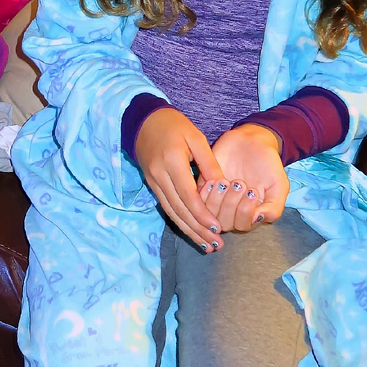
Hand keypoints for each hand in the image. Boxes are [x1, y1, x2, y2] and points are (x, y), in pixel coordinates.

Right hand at [134, 108, 225, 250]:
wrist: (144, 121)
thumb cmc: (174, 125)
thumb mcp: (195, 137)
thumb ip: (209, 162)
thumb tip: (222, 187)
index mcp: (172, 162)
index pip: (188, 195)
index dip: (202, 214)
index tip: (217, 228)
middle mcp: (159, 176)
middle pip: (179, 210)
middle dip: (198, 230)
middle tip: (216, 244)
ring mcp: (153, 182)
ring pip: (171, 213)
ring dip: (189, 231)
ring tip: (206, 245)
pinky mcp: (152, 185)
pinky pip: (167, 208)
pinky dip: (180, 222)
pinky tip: (191, 232)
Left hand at [201, 124, 289, 228]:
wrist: (253, 141)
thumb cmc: (267, 165)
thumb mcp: (279, 186)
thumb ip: (274, 208)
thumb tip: (257, 219)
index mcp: (250, 214)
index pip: (242, 226)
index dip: (245, 212)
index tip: (252, 191)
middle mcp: (232, 212)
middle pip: (224, 223)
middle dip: (231, 204)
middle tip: (239, 183)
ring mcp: (217, 201)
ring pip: (209, 214)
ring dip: (217, 199)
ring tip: (226, 181)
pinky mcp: (204, 188)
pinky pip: (197, 200)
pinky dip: (205, 192)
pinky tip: (216, 179)